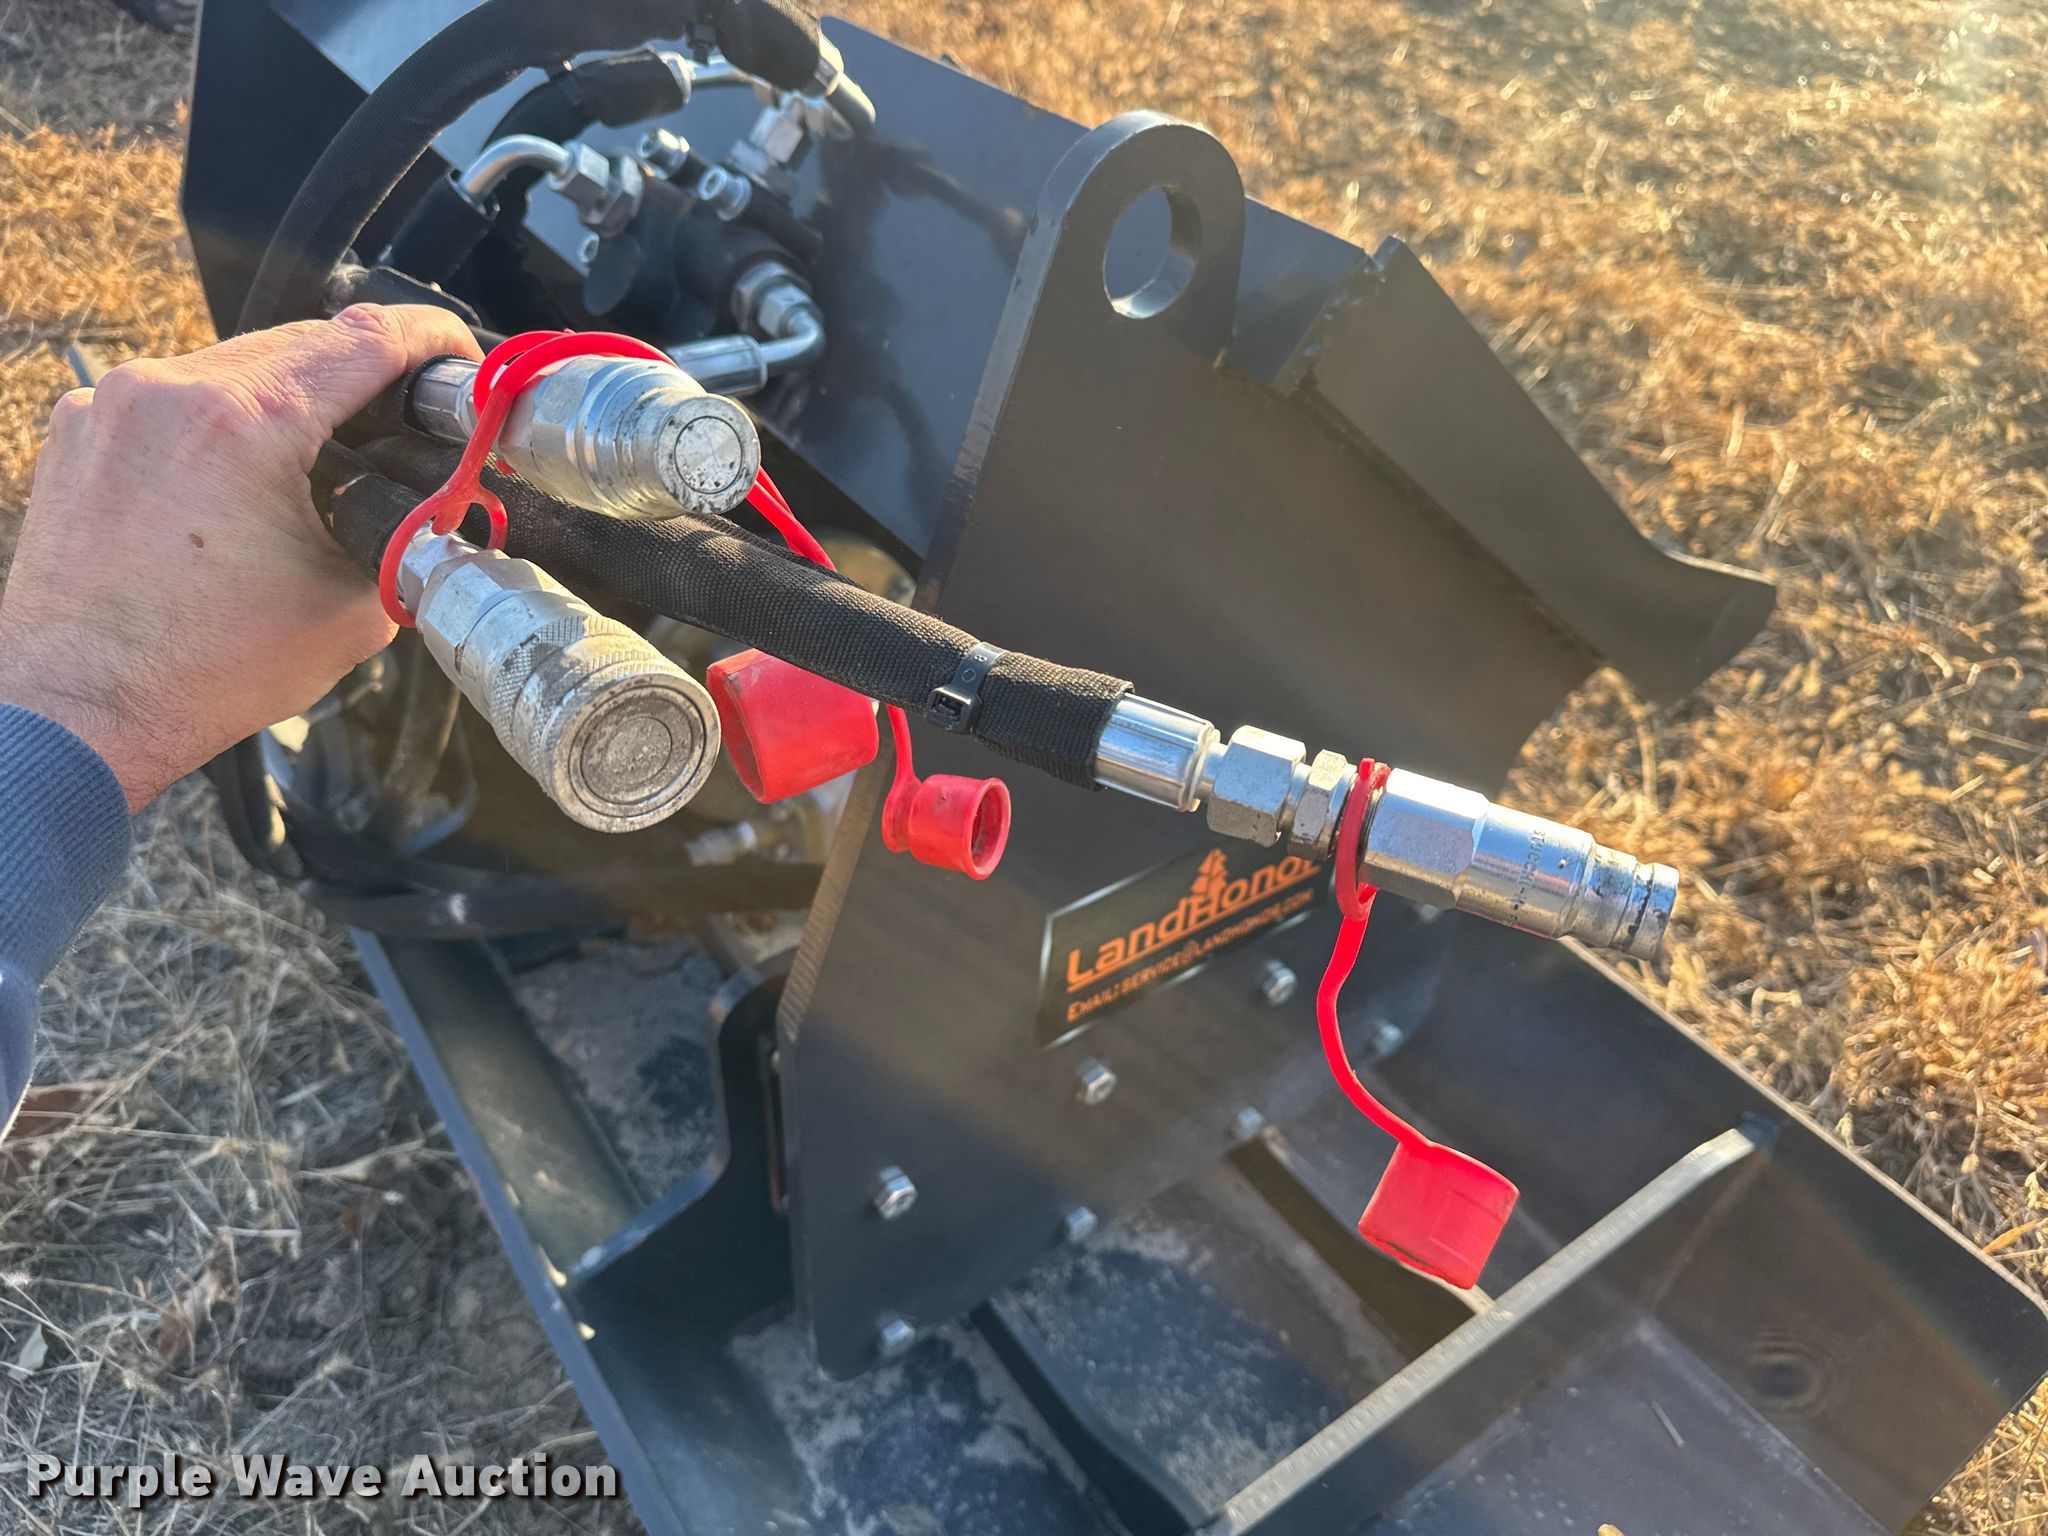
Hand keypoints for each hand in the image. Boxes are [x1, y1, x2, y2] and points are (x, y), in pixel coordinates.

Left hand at [0, 306, 481, 811]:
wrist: (79, 709)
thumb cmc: (203, 671)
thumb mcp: (351, 607)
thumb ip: (406, 536)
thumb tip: (438, 504)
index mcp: (243, 420)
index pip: (364, 340)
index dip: (429, 339)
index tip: (458, 357)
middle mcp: (166, 389)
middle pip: (299, 342)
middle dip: (362, 373)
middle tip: (406, 416)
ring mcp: (109, 403)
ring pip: (234, 365)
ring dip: (291, 396)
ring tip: (325, 454)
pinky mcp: (78, 430)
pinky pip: (173, 398)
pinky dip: (221, 423)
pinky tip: (242, 480)